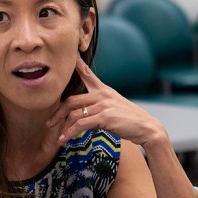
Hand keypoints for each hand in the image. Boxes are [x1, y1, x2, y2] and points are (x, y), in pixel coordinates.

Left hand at [49, 58, 168, 147]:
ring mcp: (103, 105)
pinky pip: (81, 124)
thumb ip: (98, 110)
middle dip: (58, 113)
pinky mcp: (104, 116)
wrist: (147, 128)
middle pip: (71, 100)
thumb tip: (84, 119)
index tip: (68, 57)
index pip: (87, 74)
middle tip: (49, 122)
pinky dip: (70, 133)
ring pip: (74, 114)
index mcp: (104, 90)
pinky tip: (65, 139)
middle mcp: (102, 95)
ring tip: (59, 138)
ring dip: (64, 127)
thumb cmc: (130, 121)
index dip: (76, 64)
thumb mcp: (114, 110)